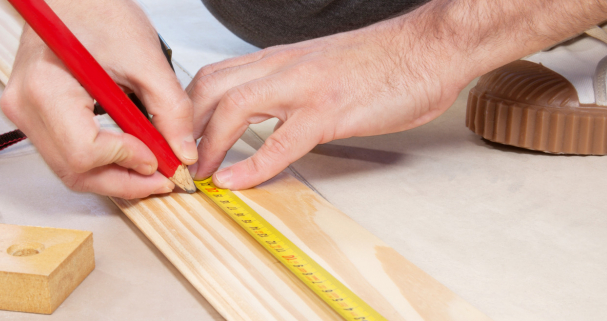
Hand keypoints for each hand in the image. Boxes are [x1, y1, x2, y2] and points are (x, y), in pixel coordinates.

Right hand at [1, 0, 196, 198]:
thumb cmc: (97, 10)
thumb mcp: (145, 58)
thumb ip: (169, 109)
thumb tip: (183, 153)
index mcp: (45, 87)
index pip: (84, 151)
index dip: (127, 160)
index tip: (160, 157)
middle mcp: (25, 107)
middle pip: (75, 170)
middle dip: (124, 180)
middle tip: (163, 178)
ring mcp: (24, 115)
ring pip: (70, 171)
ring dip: (115, 177)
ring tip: (152, 168)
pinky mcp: (34, 118)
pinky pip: (66, 156)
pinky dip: (101, 164)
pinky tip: (130, 156)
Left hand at [187, 15, 472, 189]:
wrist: (431, 46)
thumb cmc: (383, 62)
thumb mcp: (322, 69)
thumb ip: (289, 86)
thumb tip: (265, 113)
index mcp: (280, 60)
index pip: (214, 77)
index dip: (186, 110)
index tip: (178, 141)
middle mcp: (283, 67)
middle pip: (209, 87)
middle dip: (183, 126)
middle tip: (175, 161)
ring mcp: (305, 87)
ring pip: (233, 107)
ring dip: (206, 144)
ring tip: (197, 174)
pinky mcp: (330, 110)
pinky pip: (281, 141)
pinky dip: (252, 165)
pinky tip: (236, 181)